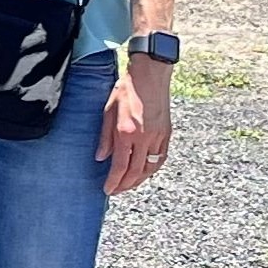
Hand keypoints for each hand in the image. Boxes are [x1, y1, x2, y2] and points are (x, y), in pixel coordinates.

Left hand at [100, 55, 170, 195]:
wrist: (150, 75)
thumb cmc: (127, 89)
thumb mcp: (108, 111)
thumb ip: (105, 137)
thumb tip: (101, 157)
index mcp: (126, 133)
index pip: (119, 166)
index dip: (113, 182)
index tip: (107, 190)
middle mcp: (144, 138)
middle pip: (135, 172)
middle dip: (125, 186)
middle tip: (116, 191)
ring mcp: (157, 137)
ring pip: (150, 169)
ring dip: (139, 181)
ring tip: (128, 185)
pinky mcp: (166, 134)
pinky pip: (160, 159)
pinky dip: (152, 169)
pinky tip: (145, 173)